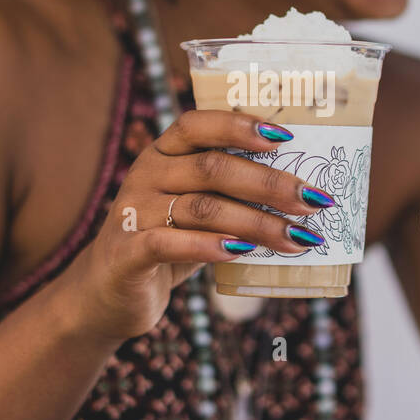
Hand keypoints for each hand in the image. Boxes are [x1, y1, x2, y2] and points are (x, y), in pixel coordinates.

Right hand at [58, 109, 334, 343]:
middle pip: (213, 168)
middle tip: (313, 201)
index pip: (197, 124)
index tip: (286, 137)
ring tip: (297, 238)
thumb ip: (230, 195)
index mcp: (163, 154)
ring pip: (202, 208)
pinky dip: (208, 246)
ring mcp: (132, 212)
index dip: (240, 126)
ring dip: (257, 223)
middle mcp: (146, 175)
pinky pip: (168, 243)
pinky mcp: (126, 253)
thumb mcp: (195, 211)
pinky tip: (242, 252)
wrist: (106, 294)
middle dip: (269, 184)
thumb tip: (302, 194)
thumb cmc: (166, 244)